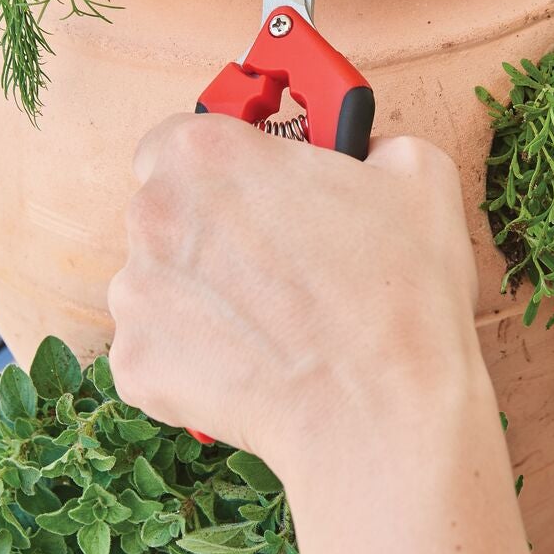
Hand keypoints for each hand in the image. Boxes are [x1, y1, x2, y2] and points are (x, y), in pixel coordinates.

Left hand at [107, 114, 485, 478]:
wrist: (380, 413)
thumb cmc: (399, 295)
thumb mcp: (418, 177)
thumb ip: (371, 145)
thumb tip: (363, 155)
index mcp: (207, 153)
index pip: (179, 140)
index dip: (220, 166)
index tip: (253, 186)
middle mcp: (154, 215)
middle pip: (167, 213)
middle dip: (214, 232)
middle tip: (280, 261)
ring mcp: (136, 295)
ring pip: (160, 284)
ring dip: (204, 297)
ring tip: (276, 324)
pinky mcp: (135, 366)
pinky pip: (159, 352)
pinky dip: (196, 360)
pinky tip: (254, 368)